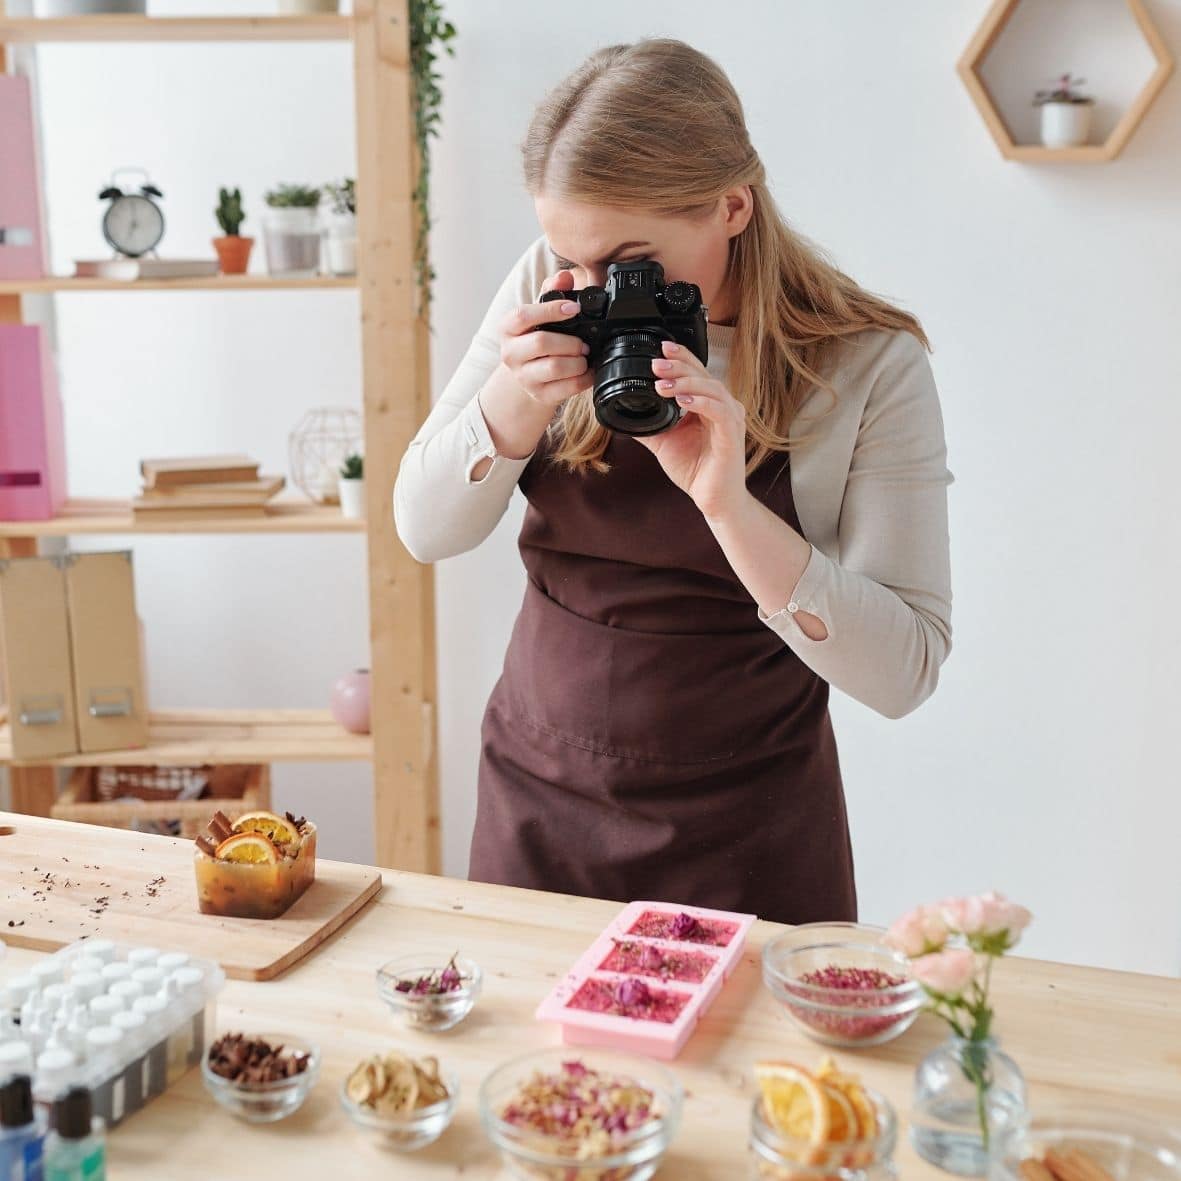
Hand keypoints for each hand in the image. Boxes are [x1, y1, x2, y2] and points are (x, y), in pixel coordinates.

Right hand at [497, 270, 591, 410]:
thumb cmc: (536, 337)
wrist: (528, 374)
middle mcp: (510, 354)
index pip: (523, 316)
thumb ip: (552, 292)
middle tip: (583, 342)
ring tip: (584, 356)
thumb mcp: (540, 313)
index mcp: (507, 328)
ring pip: (555, 367)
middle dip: (570, 341)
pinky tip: (588, 371)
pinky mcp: (539, 395)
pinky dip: (584, 378)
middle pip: (541, 343)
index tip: (574, 309)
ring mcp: (523, 377)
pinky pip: (567, 388)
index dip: (551, 310)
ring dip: (578, 360)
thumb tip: (564, 276)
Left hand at [633, 341, 749, 520]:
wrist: (714, 500)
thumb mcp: (665, 443)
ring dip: (686, 382)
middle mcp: (723, 408)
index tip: (660, 348)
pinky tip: (682, 400)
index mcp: (709, 405)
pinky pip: (719, 411)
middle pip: (704, 375)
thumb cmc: (697, 472)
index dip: (680, 358)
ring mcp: (730, 420)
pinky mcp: (732, 435)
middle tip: (656, 363)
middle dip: (678, 366)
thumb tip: (624, 415)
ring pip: (712, 388)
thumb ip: (649, 426)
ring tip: (662, 383)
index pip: (696, 373)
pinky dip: (700, 402)